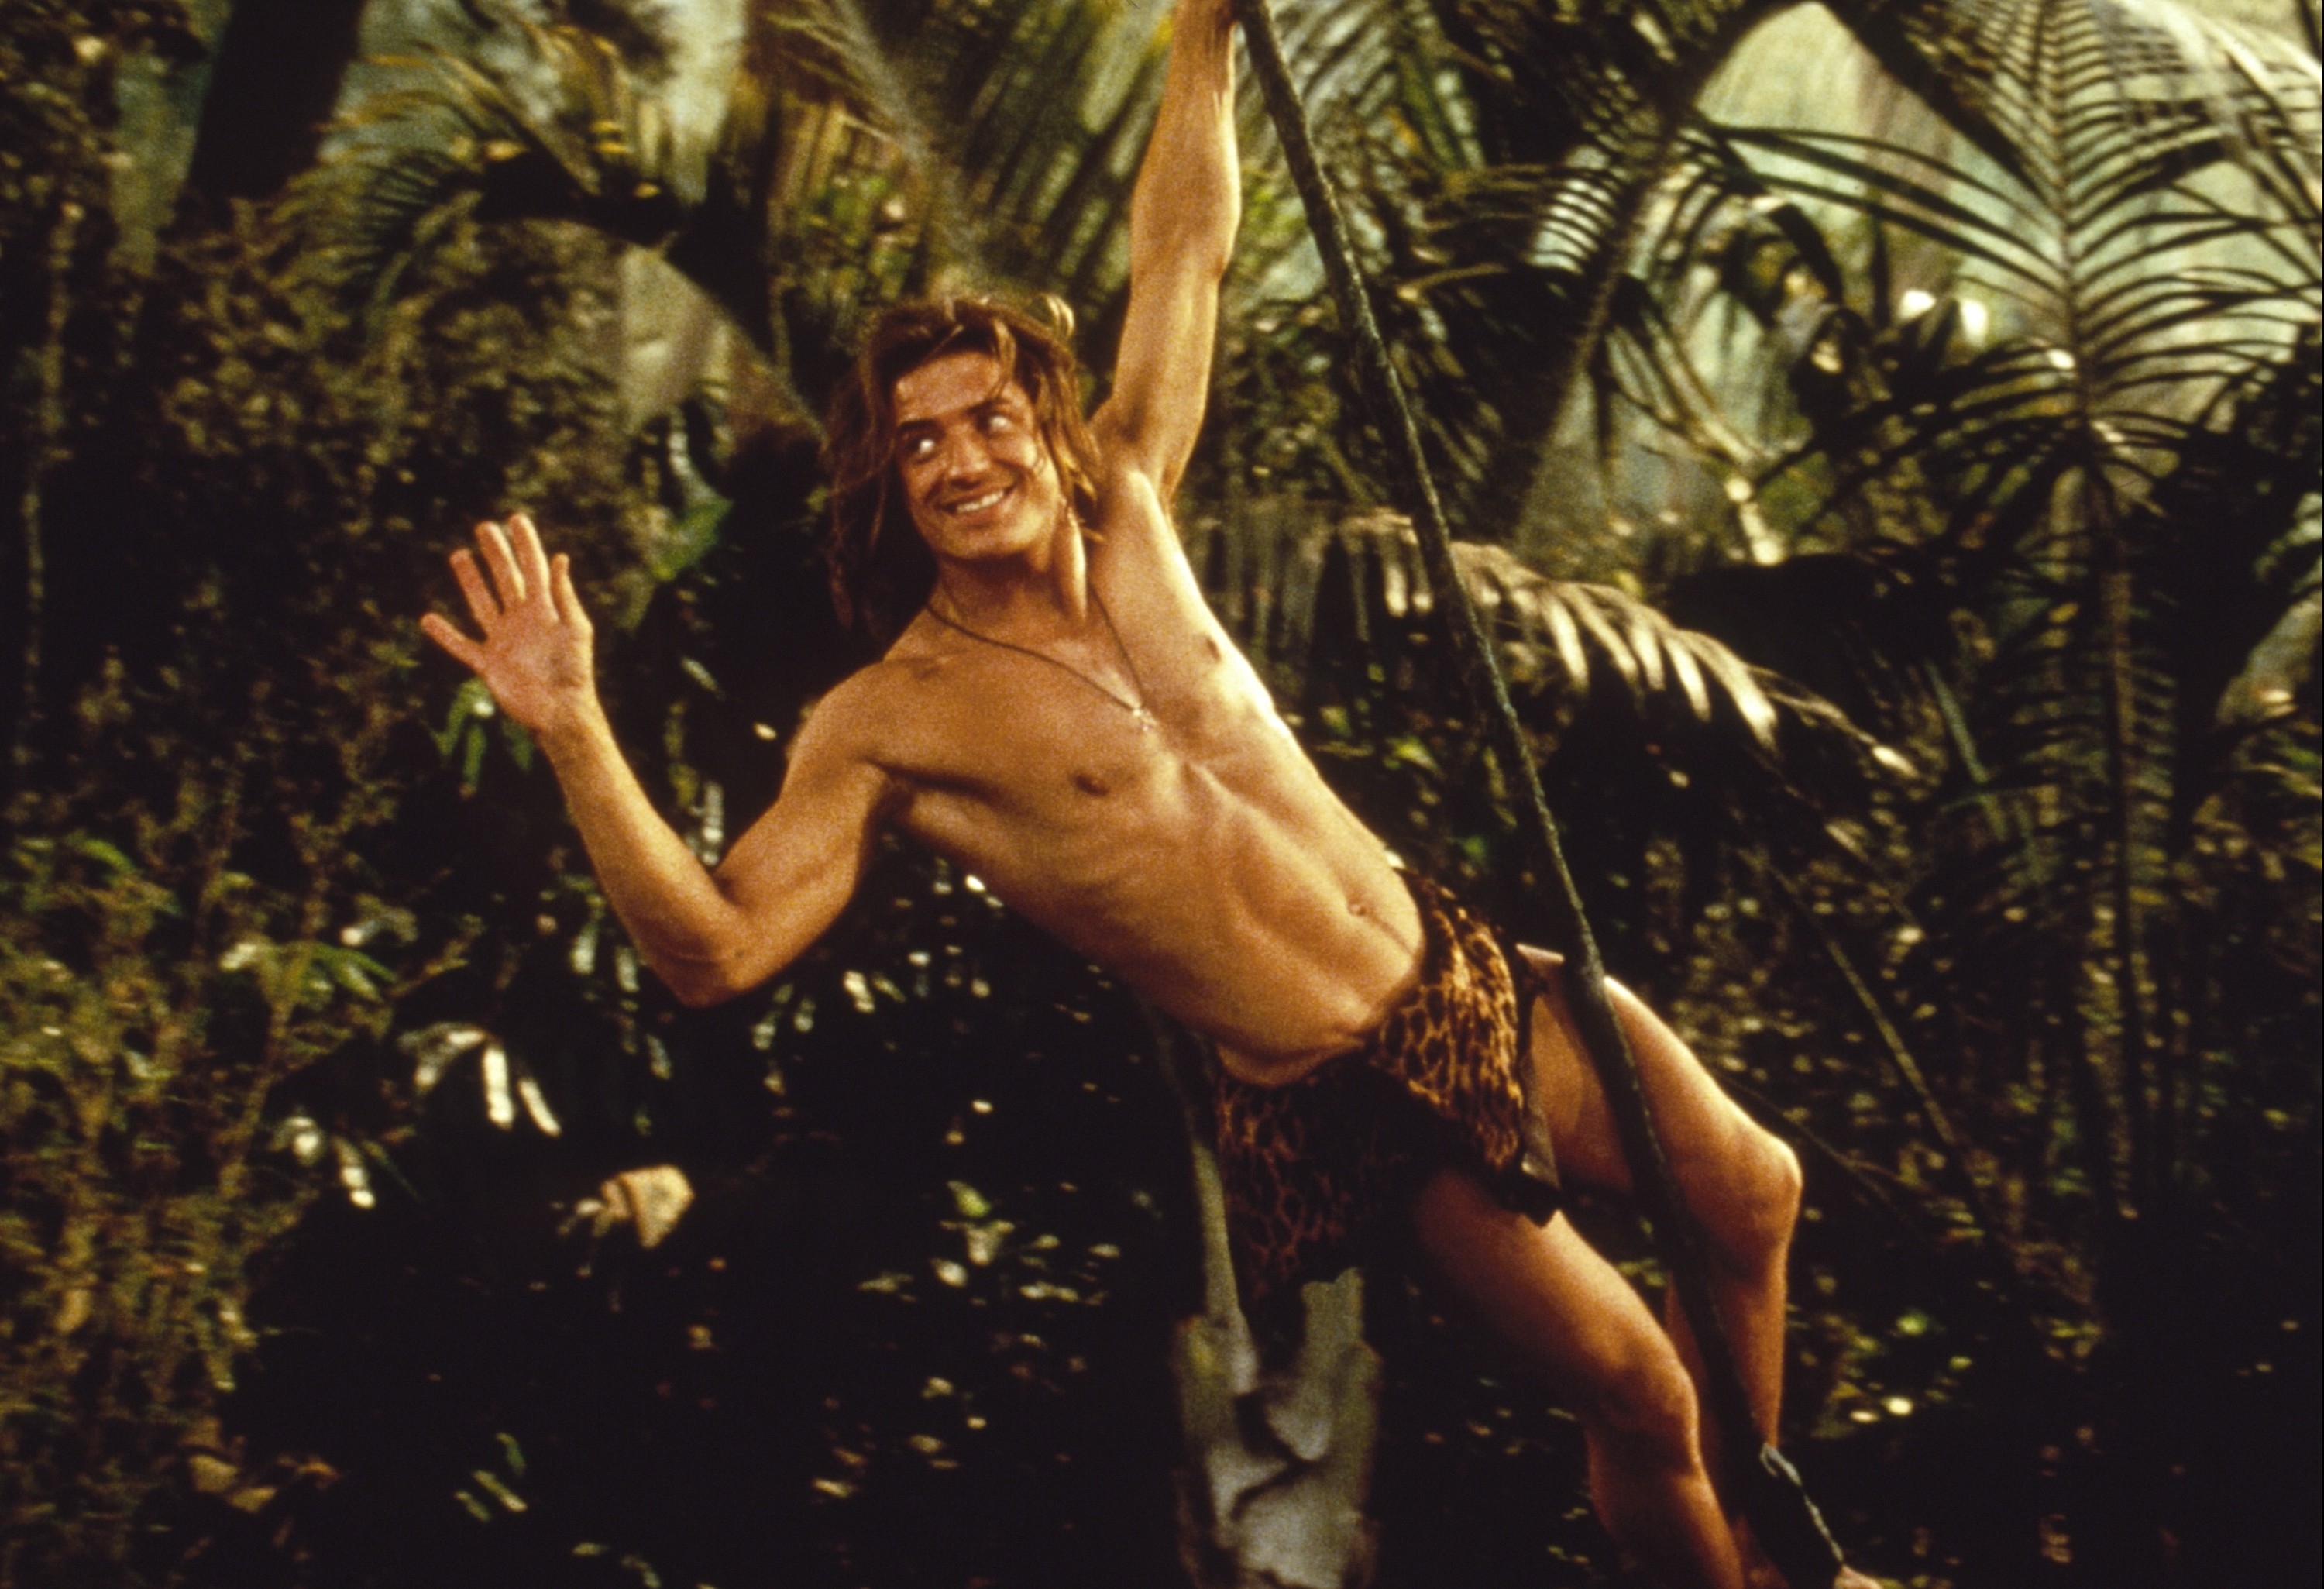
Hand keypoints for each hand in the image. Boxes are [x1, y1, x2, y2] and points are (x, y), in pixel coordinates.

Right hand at [420, 514, 598, 741]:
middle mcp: (522, 621)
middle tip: (484, 528)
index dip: (525, 545)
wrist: (560, 713)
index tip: (515, 519)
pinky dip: (444, 635)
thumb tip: (560, 557)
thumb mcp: (575, 630)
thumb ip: (563, 595)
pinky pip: (462, 646)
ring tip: (459, 555)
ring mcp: (504, 641)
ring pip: (482, 604)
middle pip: (506, 580)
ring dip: (471, 581)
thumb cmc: (574, 672)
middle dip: (496, 554)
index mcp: (545, 610)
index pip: (533, 569)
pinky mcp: (488, 664)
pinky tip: (427, 619)